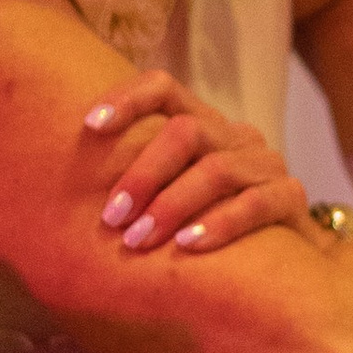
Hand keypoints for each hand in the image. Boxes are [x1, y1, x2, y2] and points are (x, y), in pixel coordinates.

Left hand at [84, 72, 312, 254]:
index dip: (127, 98)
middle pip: (187, 132)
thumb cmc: (205, 230)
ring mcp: (266, 164)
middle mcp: (235, 135)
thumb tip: (61, 185)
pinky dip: (219, 223)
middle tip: (112, 218)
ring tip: (138, 240)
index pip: (164, 87)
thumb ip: (134, 184)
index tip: (89, 125)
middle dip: (143, 174)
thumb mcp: (169, 196)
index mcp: (202, 124)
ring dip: (172, 206)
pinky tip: (188, 245)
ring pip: (217, 170)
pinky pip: (256, 204)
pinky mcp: (291, 198)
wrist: (282, 266)